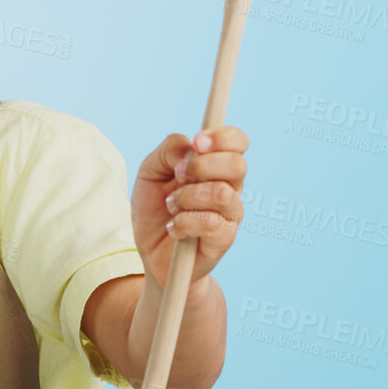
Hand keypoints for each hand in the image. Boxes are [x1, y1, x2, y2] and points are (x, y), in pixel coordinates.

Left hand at [131, 126, 247, 286]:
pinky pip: (212, 222)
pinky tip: (174, 227)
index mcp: (216, 165)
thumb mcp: (150, 171)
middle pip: (237, 164)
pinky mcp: (224, 239)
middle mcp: (230, 186)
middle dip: (201, 166)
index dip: (222, 137)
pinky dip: (184, 222)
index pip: (237, 142)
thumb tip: (190, 146)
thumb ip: (168, 150)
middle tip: (178, 176)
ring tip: (171, 206)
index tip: (197, 143)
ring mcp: (230, 214)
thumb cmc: (154, 209)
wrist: (150, 252)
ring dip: (187, 196)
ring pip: (222, 193)